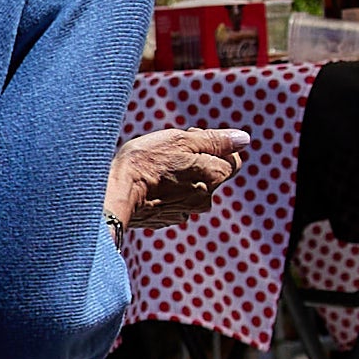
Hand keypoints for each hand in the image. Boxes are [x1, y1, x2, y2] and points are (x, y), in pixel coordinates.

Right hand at [108, 126, 250, 232]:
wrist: (115, 195)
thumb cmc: (148, 162)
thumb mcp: (183, 140)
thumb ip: (216, 140)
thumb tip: (244, 139)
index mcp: (215, 177)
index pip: (233, 160)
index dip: (214, 146)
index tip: (190, 140)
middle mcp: (205, 199)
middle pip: (211, 174)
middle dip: (197, 162)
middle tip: (169, 152)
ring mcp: (185, 212)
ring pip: (191, 188)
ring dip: (180, 177)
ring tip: (155, 169)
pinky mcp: (166, 220)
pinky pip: (174, 202)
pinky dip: (166, 192)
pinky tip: (148, 185)